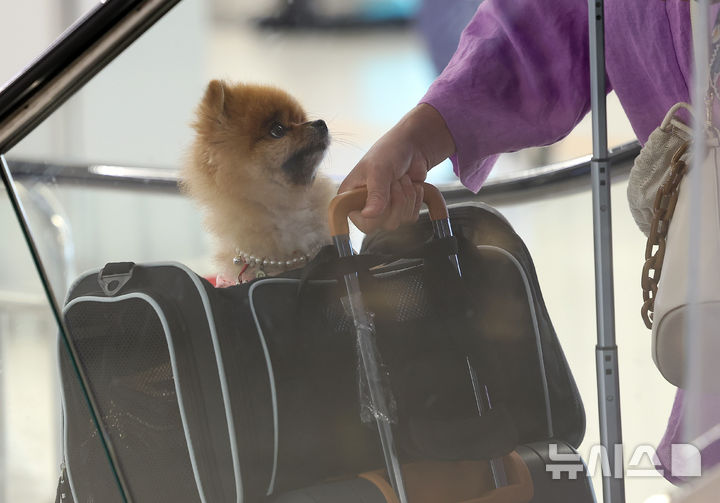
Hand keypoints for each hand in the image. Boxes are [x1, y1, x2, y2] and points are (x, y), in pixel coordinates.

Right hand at [338, 104, 454, 232]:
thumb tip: (369, 215)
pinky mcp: (401, 209)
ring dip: (407, 196)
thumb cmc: (389, 152)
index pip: (363, 223)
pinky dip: (415, 199)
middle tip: (395, 181)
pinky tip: (411, 185)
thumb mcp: (379, 170)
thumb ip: (375, 193)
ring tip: (402, 179)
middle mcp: (365, 207)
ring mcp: (384, 210)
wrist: (412, 146)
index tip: (384, 194)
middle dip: (396, 200)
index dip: (378, 213)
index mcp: (351, 198)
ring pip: (400, 220)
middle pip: (385, 224)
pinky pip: (412, 217)